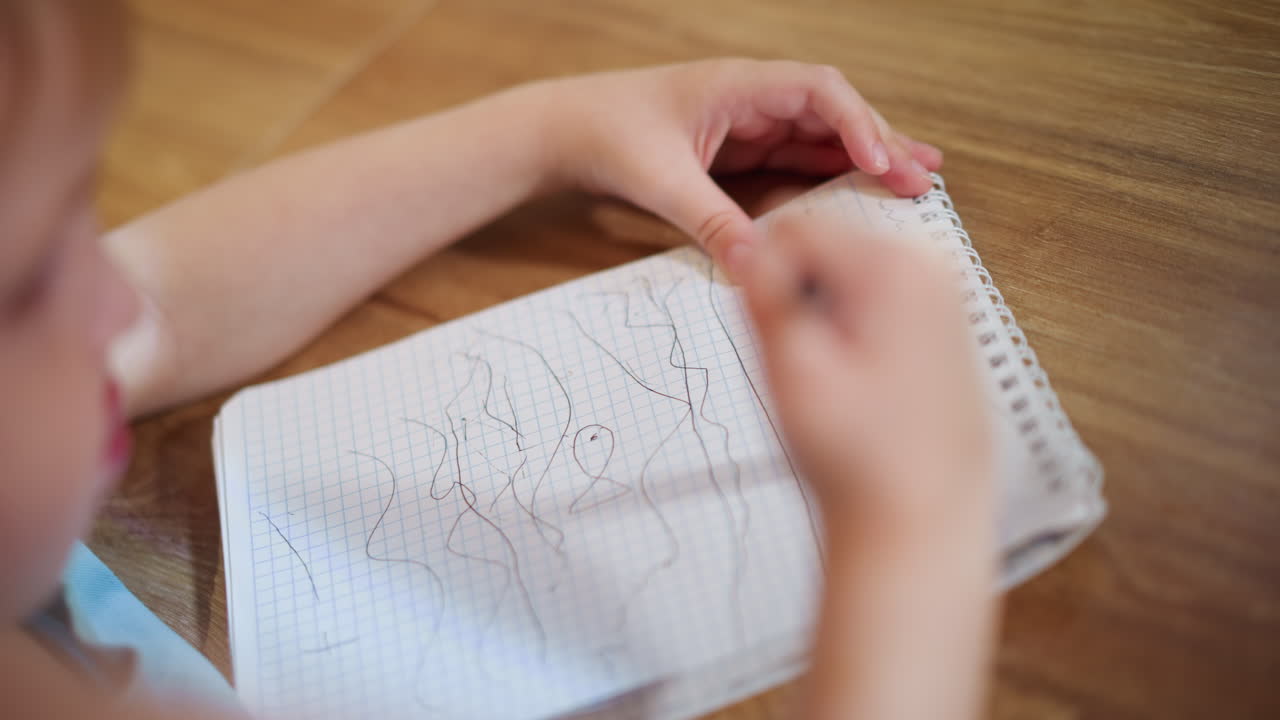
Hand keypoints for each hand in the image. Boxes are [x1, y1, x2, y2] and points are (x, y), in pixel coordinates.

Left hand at [543, 59, 942, 274]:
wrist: (567, 131)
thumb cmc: (607, 133)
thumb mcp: (659, 181)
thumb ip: (709, 221)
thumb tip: (753, 264)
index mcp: (739, 85)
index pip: (818, 91)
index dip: (856, 124)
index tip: (879, 162)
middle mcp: (753, 97)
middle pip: (834, 113)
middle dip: (880, 142)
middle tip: (923, 178)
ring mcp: (750, 122)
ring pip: (823, 135)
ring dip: (867, 156)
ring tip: (916, 179)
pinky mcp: (742, 149)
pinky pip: (799, 158)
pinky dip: (835, 171)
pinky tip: (865, 186)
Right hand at [740, 214, 991, 525]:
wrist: (923, 516)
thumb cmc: (863, 458)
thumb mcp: (793, 370)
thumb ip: (763, 294)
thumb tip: (740, 241)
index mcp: (896, 267)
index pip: (796, 227)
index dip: (764, 273)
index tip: (766, 327)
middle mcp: (931, 268)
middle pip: (827, 243)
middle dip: (798, 291)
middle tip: (800, 361)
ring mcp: (945, 293)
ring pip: (849, 272)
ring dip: (824, 311)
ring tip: (831, 376)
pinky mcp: (945, 320)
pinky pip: (878, 297)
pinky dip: (853, 325)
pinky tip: (856, 380)